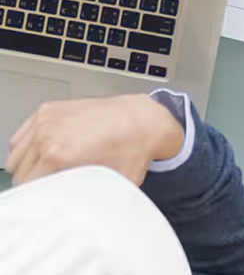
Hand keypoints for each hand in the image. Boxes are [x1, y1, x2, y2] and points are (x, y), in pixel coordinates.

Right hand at [5, 94, 183, 185]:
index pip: (25, 187)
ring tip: (46, 171)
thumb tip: (74, 217)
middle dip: (32, 182)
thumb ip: (86, 202)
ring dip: (27, 165)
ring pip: (16, 155)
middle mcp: (47, 134)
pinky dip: (27, 147)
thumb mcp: (109, 186)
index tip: (44, 201)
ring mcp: (46, 119)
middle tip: (49, 187)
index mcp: (56, 154)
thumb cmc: (131, 149)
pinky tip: (42, 154)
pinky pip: (22, 136)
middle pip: (19, 172)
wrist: (145, 120)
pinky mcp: (49, 109)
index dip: (35, 198)